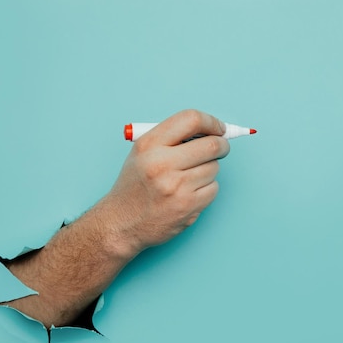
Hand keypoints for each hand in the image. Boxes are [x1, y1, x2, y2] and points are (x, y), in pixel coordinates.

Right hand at [97, 109, 230, 259]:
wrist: (121, 223)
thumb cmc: (135, 186)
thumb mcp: (142, 153)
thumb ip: (172, 138)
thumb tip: (212, 131)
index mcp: (149, 145)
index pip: (191, 119)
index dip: (211, 122)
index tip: (219, 128)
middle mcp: (161, 164)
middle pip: (211, 145)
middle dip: (221, 145)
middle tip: (221, 148)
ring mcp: (176, 187)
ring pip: (214, 168)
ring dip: (209, 170)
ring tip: (190, 177)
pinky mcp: (187, 206)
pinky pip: (213, 188)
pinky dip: (207, 189)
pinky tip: (190, 193)